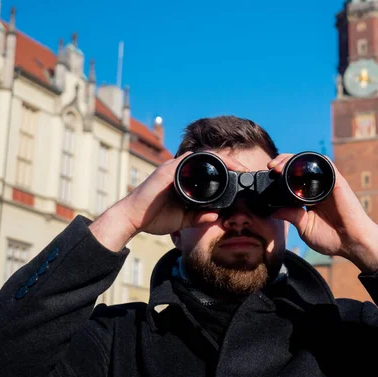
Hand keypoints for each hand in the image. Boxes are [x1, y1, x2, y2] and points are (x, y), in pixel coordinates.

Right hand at [90, 151, 249, 251]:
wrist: (133, 219)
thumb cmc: (155, 217)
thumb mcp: (184, 219)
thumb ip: (199, 216)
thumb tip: (216, 216)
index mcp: (184, 180)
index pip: (208, 169)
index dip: (225, 169)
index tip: (241, 176)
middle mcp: (179, 170)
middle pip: (207, 159)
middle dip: (228, 161)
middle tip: (244, 168)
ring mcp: (172, 168)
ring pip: (199, 157)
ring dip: (219, 159)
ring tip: (236, 165)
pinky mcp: (165, 171)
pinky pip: (186, 162)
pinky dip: (202, 163)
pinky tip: (217, 165)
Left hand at [269, 154, 377, 272]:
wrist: (352, 243)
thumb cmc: (332, 238)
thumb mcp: (304, 227)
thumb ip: (291, 216)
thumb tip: (273, 210)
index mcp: (310, 198)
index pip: (294, 180)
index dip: (281, 175)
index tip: (269, 175)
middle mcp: (318, 188)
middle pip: (300, 167)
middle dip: (284, 162)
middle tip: (272, 167)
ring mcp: (328, 184)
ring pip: (310, 163)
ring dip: (293, 159)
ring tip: (280, 165)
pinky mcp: (337, 182)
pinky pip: (325, 164)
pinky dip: (312, 161)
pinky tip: (299, 164)